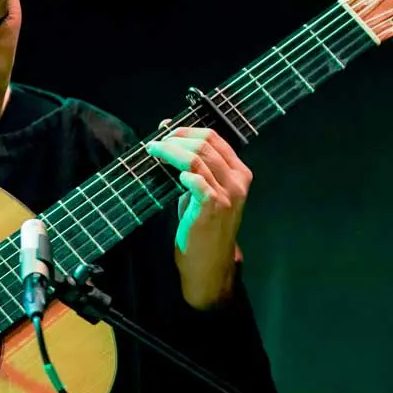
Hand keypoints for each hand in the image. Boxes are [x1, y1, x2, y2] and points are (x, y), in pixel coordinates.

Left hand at [145, 123, 250, 306]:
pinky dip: (182, 174)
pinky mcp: (213, 207)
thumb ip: (193, 169)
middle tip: (156, 142)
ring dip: (170, 151)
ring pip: (196, 157)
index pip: (214, 137)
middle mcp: (238, 180)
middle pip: (205, 143)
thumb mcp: (202, 193)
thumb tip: (170, 140)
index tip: (165, 130)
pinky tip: (174, 176)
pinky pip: (196, 180)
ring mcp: (228, 193)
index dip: (187, 129)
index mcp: (239, 172)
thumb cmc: (203, 227)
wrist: (209, 264)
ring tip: (154, 151)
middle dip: (176, 138)